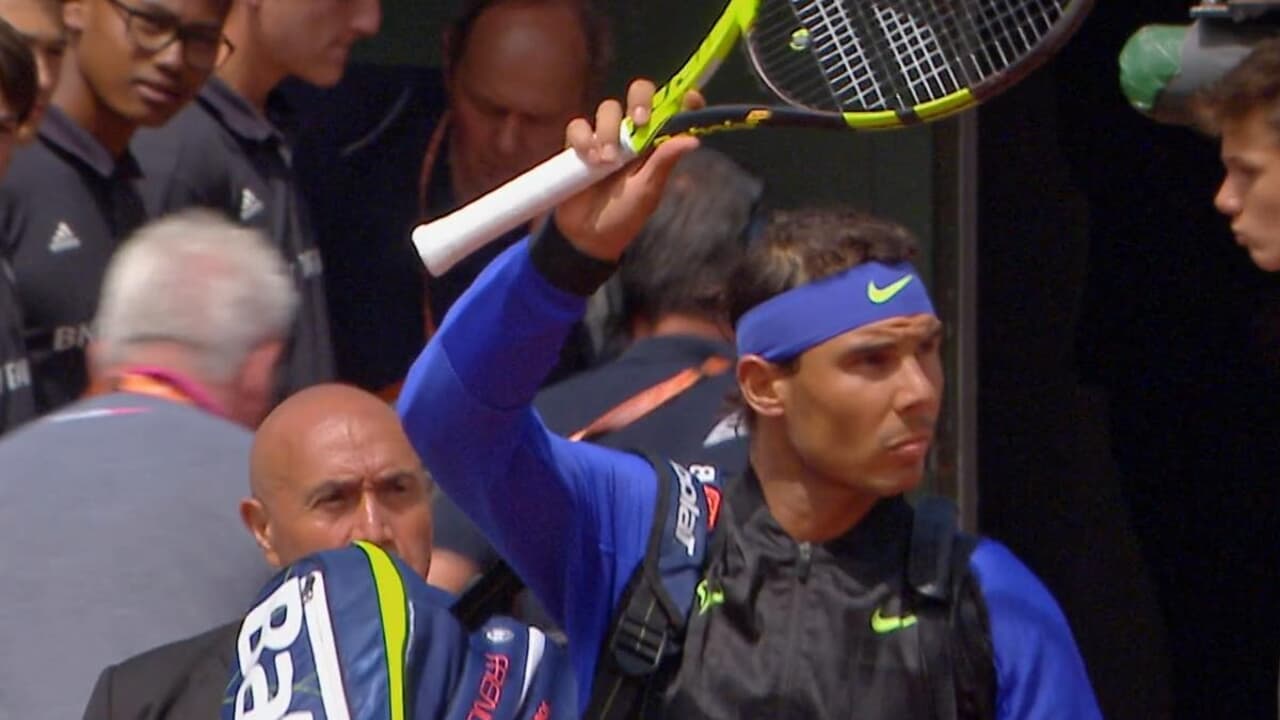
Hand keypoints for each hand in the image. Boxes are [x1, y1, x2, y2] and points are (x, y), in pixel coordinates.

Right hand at [554, 80, 702, 261]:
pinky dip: (584, 139)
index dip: (681, 99)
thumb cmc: (625, 215)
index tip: (689, 99)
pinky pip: (579, 126)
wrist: (588, 236)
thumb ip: (664, 161)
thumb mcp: (648, 190)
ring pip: (608, 109)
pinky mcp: (579, 144)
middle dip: (640, 99)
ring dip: (608, 130)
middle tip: (640, 119)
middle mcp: (633, 133)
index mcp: (655, 142)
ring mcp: (605, 136)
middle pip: (639, 94)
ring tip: (608, 161)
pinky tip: (589, 160)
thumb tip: (693, 139)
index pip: (671, 110)